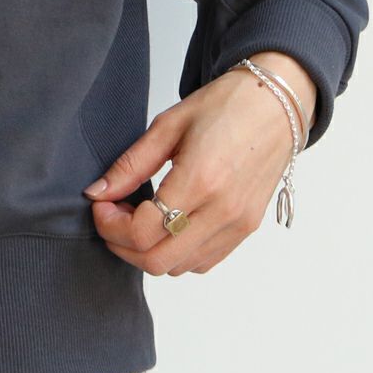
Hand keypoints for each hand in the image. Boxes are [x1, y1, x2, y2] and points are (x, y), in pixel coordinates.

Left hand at [82, 53, 315, 275]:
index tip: (101, 204)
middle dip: (122, 244)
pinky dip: (176, 253)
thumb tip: (97, 192)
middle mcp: (223, 210)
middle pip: (157, 261)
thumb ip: (130, 165)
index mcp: (201, 179)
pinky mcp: (246, 229)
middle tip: (112, 216)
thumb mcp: (167, 125)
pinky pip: (202, 262)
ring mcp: (238, 224)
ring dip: (148, 251)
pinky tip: (165, 224)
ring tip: (138, 217)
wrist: (274, 104)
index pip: (143, 231)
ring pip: (179, 268)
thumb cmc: (224, 106)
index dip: (110, 224)